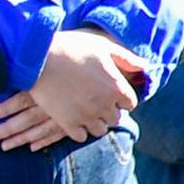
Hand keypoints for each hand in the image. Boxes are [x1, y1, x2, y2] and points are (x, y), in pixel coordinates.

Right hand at [0, 28, 141, 150]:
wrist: (38, 57)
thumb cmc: (72, 47)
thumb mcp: (103, 47)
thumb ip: (126, 59)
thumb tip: (146, 66)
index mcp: (116, 87)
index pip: (130, 104)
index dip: (121, 99)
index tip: (110, 93)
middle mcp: (105, 104)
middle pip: (115, 118)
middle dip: (108, 111)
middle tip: (95, 101)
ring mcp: (86, 115)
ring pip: (99, 130)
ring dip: (94, 122)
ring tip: (84, 110)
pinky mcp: (68, 122)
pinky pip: (81, 136)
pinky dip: (79, 130)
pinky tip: (72, 118)